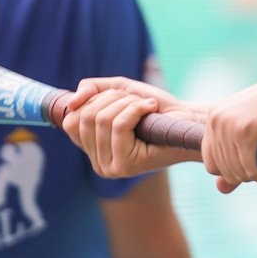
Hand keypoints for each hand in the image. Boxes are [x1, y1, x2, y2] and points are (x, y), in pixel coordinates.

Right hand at [62, 77, 206, 177]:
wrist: (185, 120)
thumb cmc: (154, 107)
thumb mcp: (117, 91)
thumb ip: (91, 90)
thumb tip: (71, 103)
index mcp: (92, 148)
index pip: (70, 121)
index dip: (92, 100)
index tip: (118, 97)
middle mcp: (96, 162)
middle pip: (86, 118)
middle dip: (112, 98)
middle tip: (136, 100)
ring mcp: (109, 167)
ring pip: (102, 120)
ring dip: (127, 103)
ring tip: (145, 105)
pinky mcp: (125, 167)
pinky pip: (119, 126)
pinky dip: (136, 109)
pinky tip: (151, 108)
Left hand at [202, 75, 256, 190]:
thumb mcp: (254, 131)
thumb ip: (234, 157)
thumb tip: (221, 190)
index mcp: (215, 117)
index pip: (211, 163)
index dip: (232, 172)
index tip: (253, 167)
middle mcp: (217, 119)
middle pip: (225, 170)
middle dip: (248, 177)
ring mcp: (230, 123)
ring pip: (237, 171)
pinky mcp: (246, 129)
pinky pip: (248, 166)